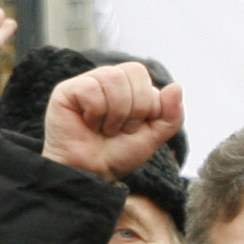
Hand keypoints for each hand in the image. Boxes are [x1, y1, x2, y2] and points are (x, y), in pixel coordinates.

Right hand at [40, 60, 184, 180]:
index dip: (148, 105)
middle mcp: (108, 80)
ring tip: (105, 128)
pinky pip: (90, 89)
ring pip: (113, 77)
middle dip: (135, 108)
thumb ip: (171, 114)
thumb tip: (176, 86)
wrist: (93, 171)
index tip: (135, 127)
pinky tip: (88, 123)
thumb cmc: (120, 153)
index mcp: (130, 87)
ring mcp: (87, 83)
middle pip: (134, 71)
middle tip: (120, 129)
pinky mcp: (66, 90)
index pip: (146, 77)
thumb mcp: (155, 136)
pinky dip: (96, 113)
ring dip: (115, 113)